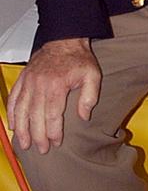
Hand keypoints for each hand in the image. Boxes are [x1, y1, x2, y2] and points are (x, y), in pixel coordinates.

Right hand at [6, 38, 100, 153]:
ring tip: (24, 144)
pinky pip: (14, 99)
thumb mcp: (92, 75)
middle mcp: (39, 85)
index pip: (52, 115)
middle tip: (42, 149)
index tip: (56, 143)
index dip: (53, 132)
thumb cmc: (78, 59)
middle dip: (37, 136)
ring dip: (22, 129)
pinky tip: (13, 126)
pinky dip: (12, 114)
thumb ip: (89, 97)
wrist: (64, 40)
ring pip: (21, 110)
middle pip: (35, 116)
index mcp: (56, 85)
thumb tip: (84, 117)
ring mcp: (28, 82)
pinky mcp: (23, 79)